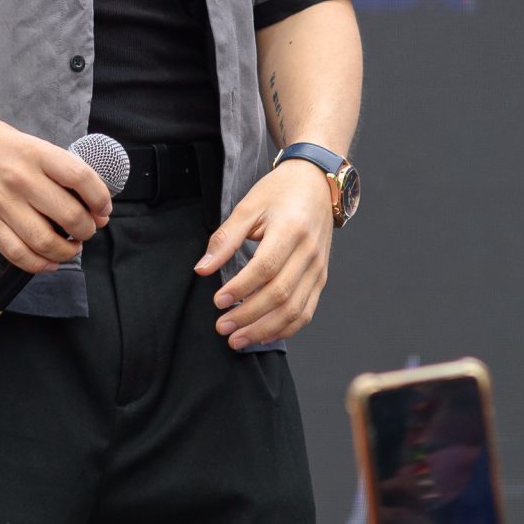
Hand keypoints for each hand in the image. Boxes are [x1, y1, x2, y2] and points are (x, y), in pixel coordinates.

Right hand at [0, 109, 111, 273]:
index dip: (101, 199)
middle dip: (87, 230)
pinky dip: (40, 265)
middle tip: (86, 231)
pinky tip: (48, 262)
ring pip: (45, 241)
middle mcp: (21, 178)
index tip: (103, 210)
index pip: (82, 178)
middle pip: (70, 215)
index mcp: (37, 153)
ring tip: (70, 248)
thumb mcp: (30, 143)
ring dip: (66, 252)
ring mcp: (1, 202)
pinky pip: (18, 254)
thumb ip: (57, 170)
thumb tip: (90, 204)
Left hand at [197, 160, 334, 348]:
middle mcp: (308, 253)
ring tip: (238, 339)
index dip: (241, 288)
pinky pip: (306, 312)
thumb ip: (225, 238)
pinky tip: (263, 335)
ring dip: (265, 329)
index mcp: (290, 230)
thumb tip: (203, 268)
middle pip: (280, 295)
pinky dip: (286, 329)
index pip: (265, 268)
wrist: (316, 184)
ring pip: (295, 310)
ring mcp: (317, 268)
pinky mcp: (320, 278)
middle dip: (249, 316)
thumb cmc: (280, 192)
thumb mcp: (248, 206)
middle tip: (222, 327)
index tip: (218, 301)